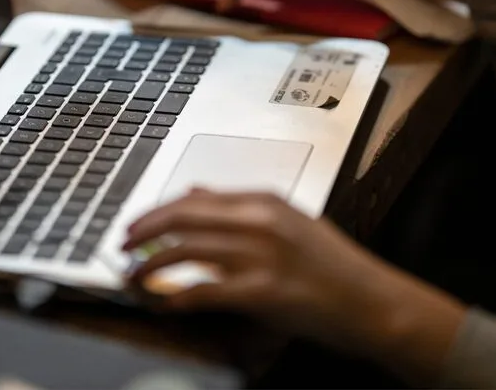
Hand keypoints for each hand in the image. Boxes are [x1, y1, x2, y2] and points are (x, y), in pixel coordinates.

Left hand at [123, 189, 467, 384]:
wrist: (373, 302)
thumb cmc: (334, 267)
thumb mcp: (288, 221)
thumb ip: (240, 207)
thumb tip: (195, 193)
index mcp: (263, 201)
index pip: (192, 199)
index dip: (155, 213)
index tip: (135, 225)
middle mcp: (259, 221)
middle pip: (181, 218)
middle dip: (143, 232)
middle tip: (121, 247)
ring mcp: (260, 255)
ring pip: (184, 251)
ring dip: (149, 266)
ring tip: (133, 278)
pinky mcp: (262, 290)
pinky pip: (203, 291)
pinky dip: (175, 297)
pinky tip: (164, 303)